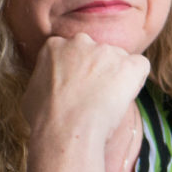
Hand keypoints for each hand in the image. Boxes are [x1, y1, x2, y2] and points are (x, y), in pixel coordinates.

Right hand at [21, 33, 148, 144]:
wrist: (65, 129)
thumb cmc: (44, 119)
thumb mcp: (32, 94)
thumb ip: (44, 82)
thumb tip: (48, 90)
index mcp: (54, 46)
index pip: (72, 52)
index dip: (77, 72)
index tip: (76, 90)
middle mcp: (80, 42)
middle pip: (96, 53)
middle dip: (97, 71)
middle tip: (92, 97)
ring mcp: (106, 51)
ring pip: (118, 60)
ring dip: (115, 78)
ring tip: (106, 105)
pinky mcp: (129, 64)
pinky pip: (140, 67)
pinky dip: (136, 81)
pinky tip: (124, 98)